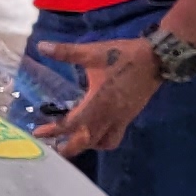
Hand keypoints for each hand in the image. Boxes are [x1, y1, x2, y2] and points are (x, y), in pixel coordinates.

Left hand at [31, 31, 164, 155]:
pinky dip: (102, 140)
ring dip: (88, 146)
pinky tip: (94, 131)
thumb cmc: (123, 56)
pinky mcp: (130, 117)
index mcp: (98, 102)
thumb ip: (66, 52)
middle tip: (53, 149)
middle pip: (87, 141)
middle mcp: (110, 116)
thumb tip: (41, 47)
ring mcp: (122, 118)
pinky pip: (114, 136)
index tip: (38, 133)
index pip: (72, 124)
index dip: (54, 130)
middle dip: (70, 148)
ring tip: (73, 142)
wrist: (157, 59)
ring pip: (103, 142)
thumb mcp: (92, 52)